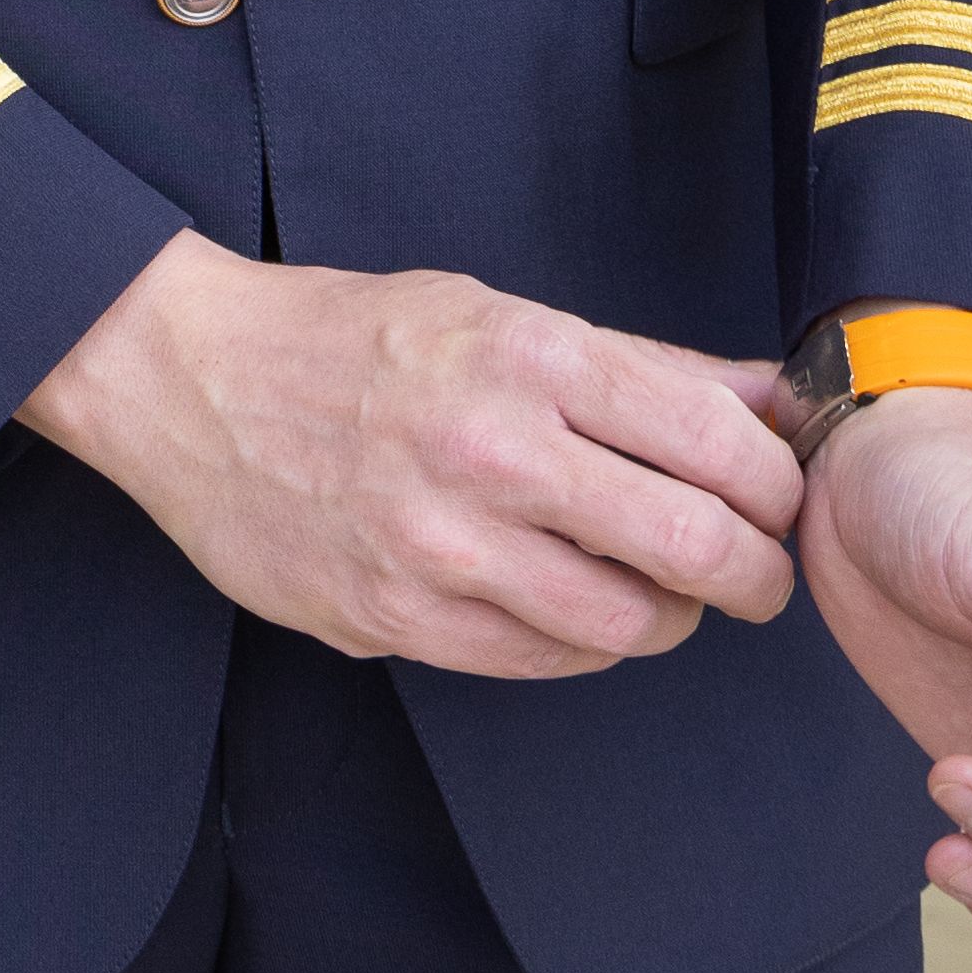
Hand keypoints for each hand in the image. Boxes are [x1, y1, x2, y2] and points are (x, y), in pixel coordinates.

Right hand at [22, 234, 800, 678]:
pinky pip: (543, 659)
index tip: (780, 499)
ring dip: (671, 619)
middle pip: (692, 545)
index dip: (777, 485)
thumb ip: (640, 367)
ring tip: (663, 595)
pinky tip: (577, 607)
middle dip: (756, 575)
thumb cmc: (351, 338)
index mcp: (529, 355)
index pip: (715, 440)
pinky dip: (586, 644)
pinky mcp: (396, 617)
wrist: (192, 379)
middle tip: (758, 576)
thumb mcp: (497, 313)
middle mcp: (492, 449)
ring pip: (627, 623)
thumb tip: (773, 396)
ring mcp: (441, 544)